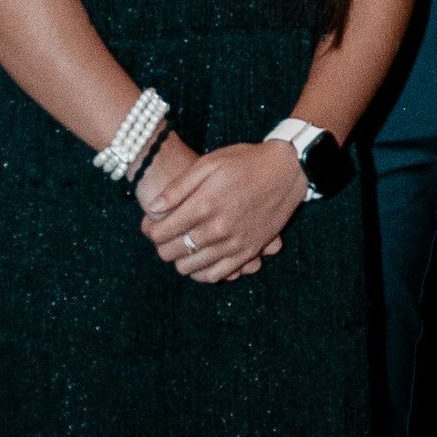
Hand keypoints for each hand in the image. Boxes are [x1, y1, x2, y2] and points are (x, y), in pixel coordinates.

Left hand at [141, 139, 305, 282]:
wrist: (287, 169)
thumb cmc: (245, 162)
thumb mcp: (208, 163)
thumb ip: (178, 187)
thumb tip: (154, 207)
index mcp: (203, 205)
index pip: (161, 233)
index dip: (149, 231)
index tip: (150, 225)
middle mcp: (217, 229)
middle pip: (172, 253)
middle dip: (161, 246)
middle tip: (164, 236)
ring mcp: (234, 243)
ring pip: (191, 267)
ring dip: (179, 259)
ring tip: (181, 247)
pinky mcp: (249, 251)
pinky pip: (217, 275)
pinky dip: (202, 273)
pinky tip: (199, 261)